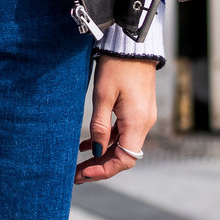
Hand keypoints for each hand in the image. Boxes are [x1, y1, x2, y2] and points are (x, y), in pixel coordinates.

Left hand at [75, 56, 156, 182]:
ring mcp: (142, 117)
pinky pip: (123, 132)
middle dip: (100, 167)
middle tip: (76, 175)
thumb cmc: (117, 66)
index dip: (104, 170)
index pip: (125, 159)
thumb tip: (97, 152)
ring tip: (79, 164)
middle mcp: (144, 123)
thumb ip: (99, 126)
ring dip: (102, 155)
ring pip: (122, 145)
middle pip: (123, 156)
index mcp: (137, 122)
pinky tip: (88, 145)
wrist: (133, 44)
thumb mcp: (103, 96)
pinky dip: (107, 141)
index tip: (84, 174)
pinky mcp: (137, 110)